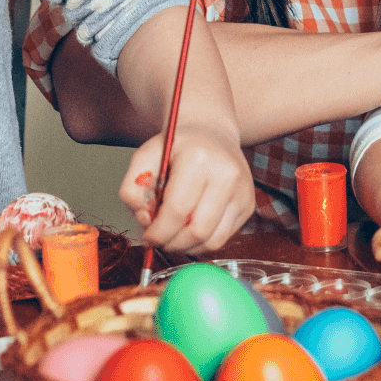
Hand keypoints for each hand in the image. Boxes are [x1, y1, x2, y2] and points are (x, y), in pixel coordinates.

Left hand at [120, 121, 254, 253]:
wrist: (210, 133)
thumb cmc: (177, 147)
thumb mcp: (145, 157)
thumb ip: (132, 187)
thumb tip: (144, 219)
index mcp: (199, 159)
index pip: (177, 210)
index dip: (158, 232)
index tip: (148, 237)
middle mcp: (227, 175)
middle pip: (197, 230)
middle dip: (172, 244)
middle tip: (159, 240)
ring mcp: (242, 191)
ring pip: (213, 241)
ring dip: (188, 247)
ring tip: (173, 236)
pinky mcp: (248, 204)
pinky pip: (223, 238)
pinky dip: (203, 242)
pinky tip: (190, 229)